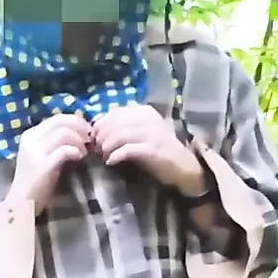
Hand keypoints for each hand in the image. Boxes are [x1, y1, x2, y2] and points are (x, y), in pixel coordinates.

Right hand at [8, 113, 92, 205]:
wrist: (21, 202)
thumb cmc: (36, 180)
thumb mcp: (41, 155)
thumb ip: (54, 141)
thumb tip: (78, 131)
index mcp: (30, 135)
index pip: (56, 118)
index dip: (75, 121)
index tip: (87, 130)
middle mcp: (31, 139)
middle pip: (61, 121)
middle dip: (80, 127)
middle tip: (90, 138)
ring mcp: (35, 152)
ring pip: (64, 133)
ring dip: (79, 140)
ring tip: (84, 151)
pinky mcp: (43, 165)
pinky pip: (64, 150)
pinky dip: (76, 151)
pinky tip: (79, 157)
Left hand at [90, 104, 205, 195]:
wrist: (183, 167)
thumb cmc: (159, 150)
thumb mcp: (142, 132)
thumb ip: (124, 127)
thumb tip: (97, 129)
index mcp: (144, 111)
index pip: (113, 113)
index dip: (100, 125)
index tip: (94, 138)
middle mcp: (148, 118)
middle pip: (113, 123)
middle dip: (101, 137)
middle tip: (97, 149)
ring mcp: (151, 133)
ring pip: (117, 135)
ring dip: (106, 147)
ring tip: (104, 156)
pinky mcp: (152, 149)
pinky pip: (126, 150)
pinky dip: (115, 156)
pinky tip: (111, 162)